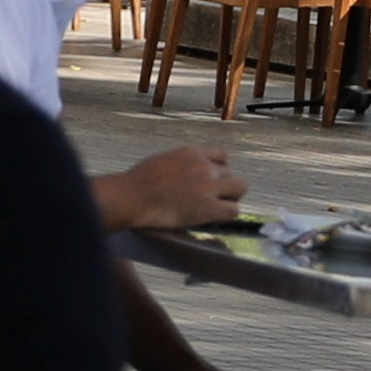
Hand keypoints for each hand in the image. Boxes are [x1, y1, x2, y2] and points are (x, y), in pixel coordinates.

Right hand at [98, 146, 248, 232]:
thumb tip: (188, 171)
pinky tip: (214, 218)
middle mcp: (205, 166)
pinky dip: (226, 214)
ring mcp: (209, 186)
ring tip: (216, 207)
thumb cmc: (138, 182)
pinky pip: (233, 210)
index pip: (222, 155)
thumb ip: (183, 163)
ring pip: (239, 189)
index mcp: (193, 152)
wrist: (131, 197)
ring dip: (229, 198)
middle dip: (224, 185)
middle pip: (230, 174)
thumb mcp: (164, 159)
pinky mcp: (208, 207)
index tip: (213, 179)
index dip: (219, 168)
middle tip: (212, 197)